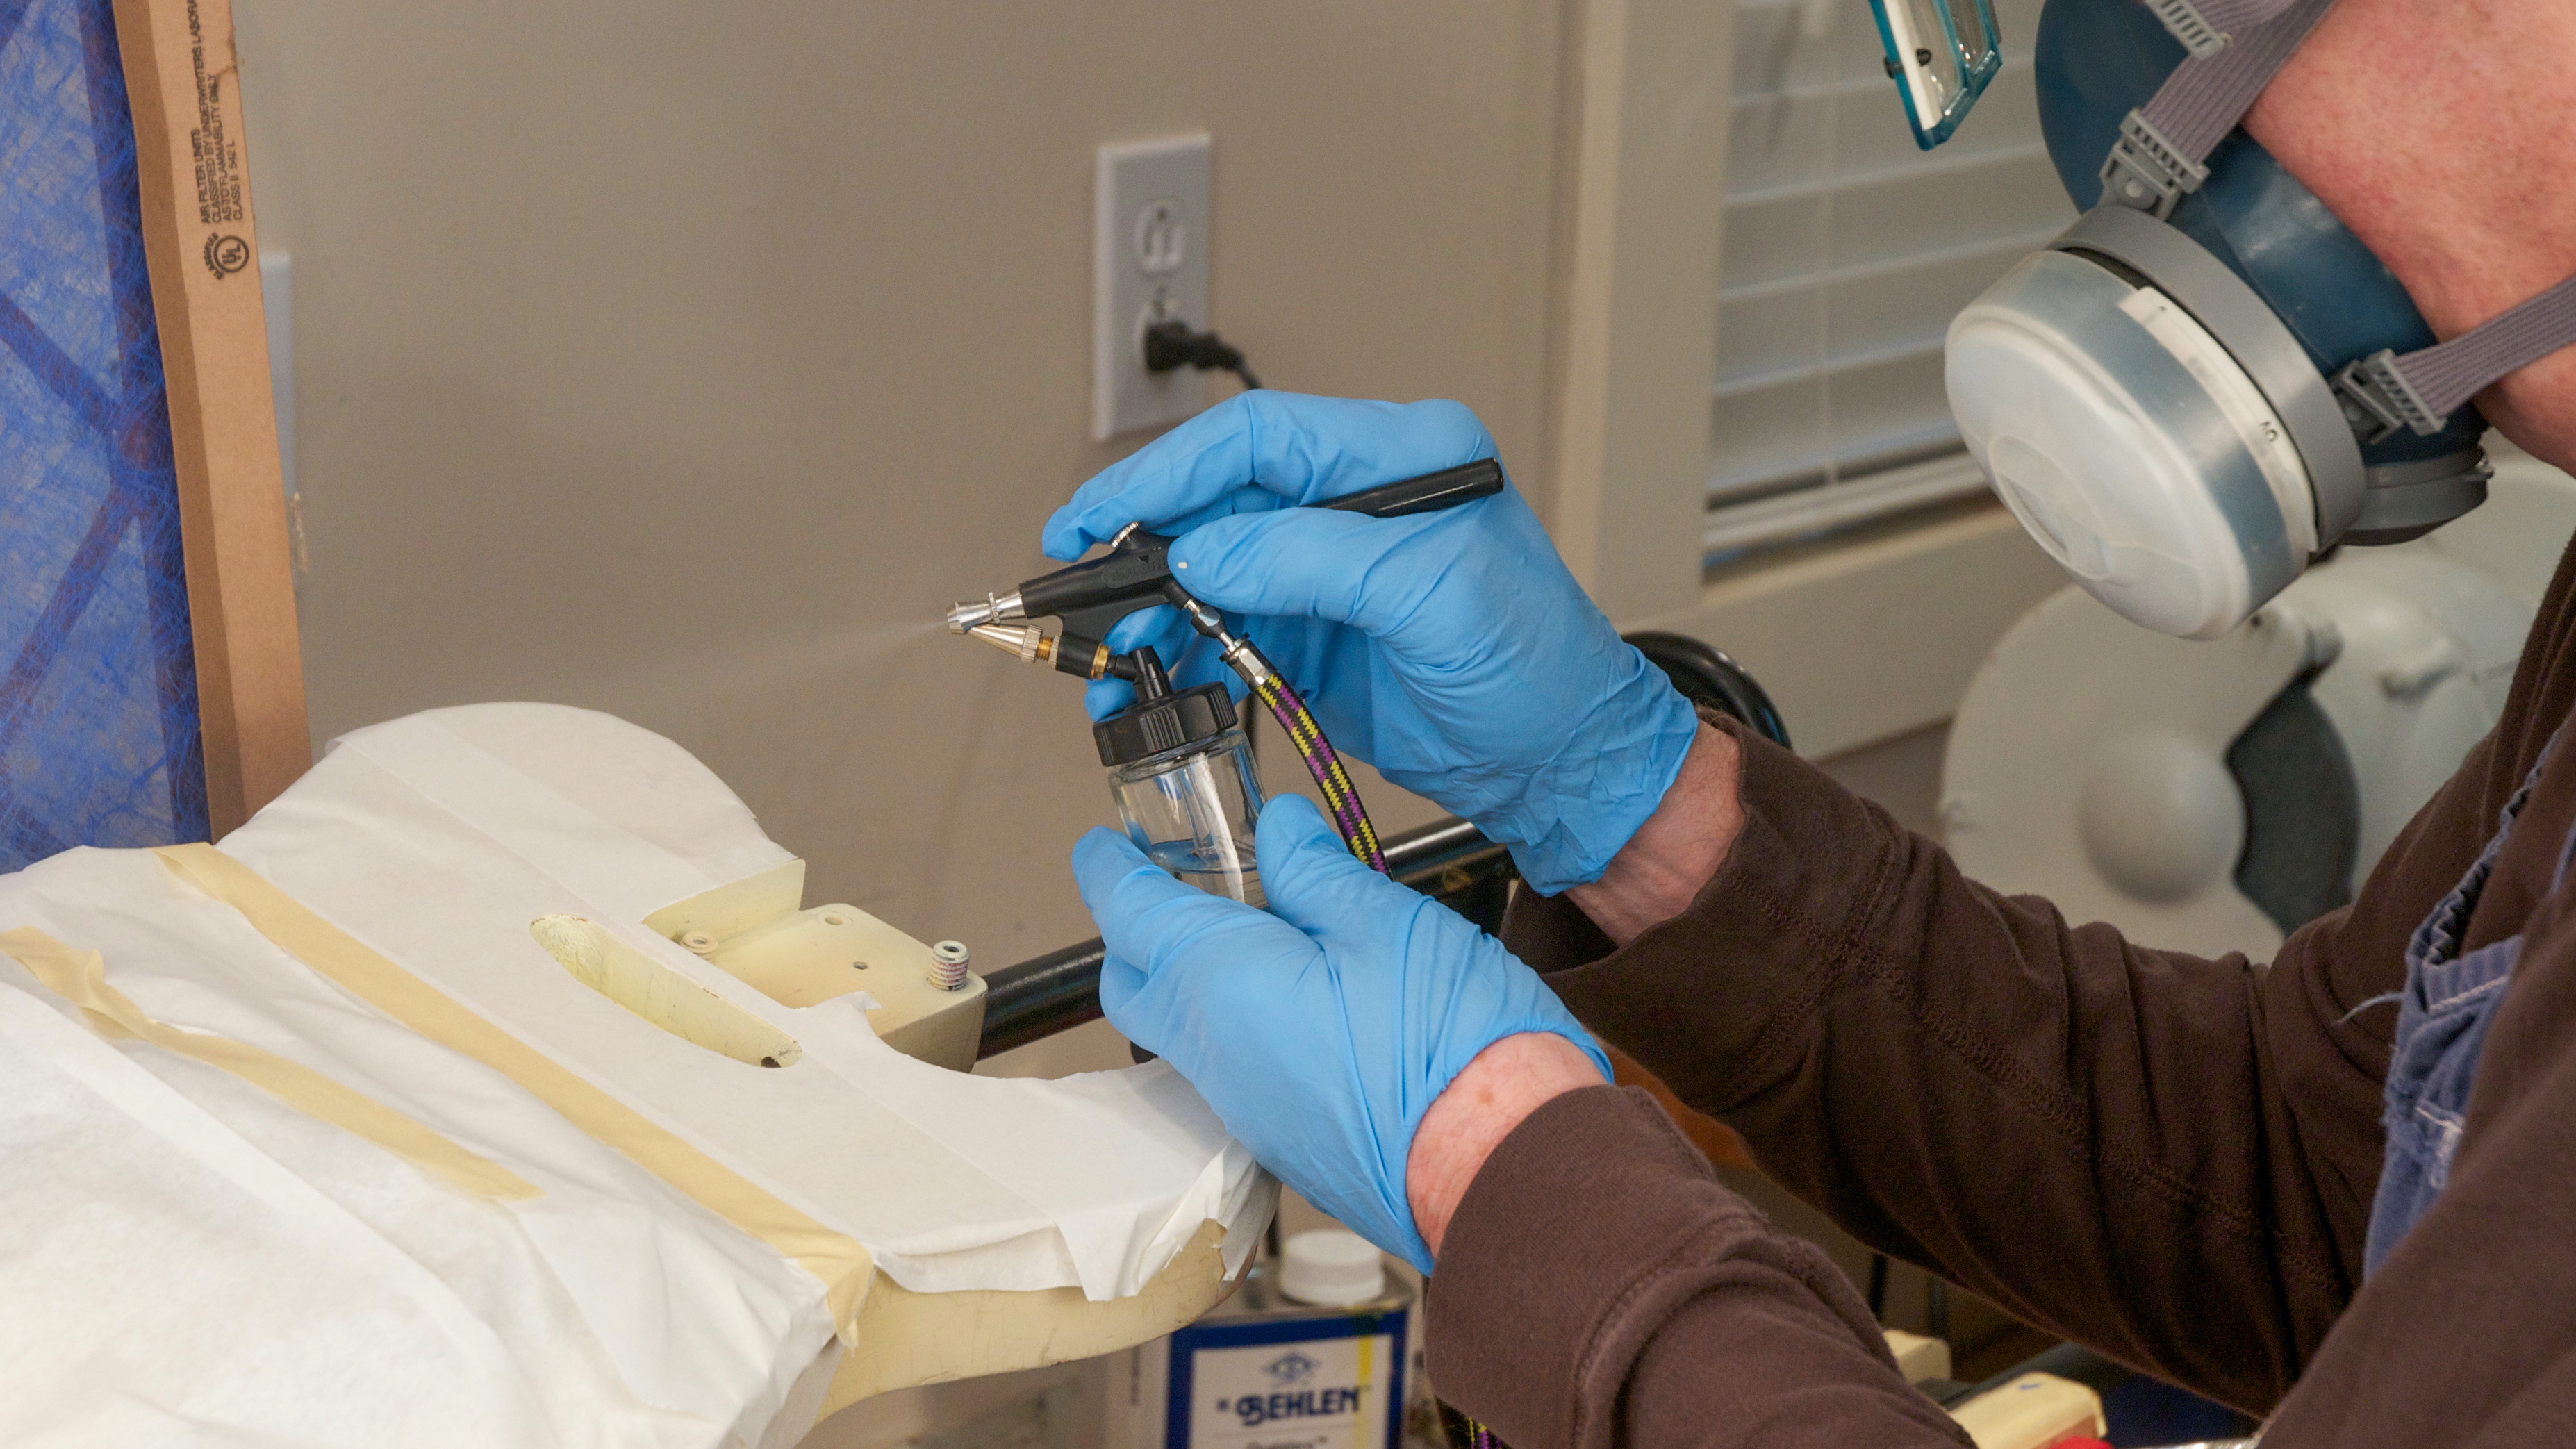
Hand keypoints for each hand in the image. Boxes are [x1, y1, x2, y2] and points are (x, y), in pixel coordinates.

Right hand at [1046, 392, 1697, 892]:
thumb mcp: (1435, 598)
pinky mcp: (1313, 633)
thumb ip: (1314, 562)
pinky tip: (1151, 682)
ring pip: (1208, 570)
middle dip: (1146, 546)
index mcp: (1401, 458)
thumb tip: (1203, 553)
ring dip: (1153, 613)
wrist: (1562, 765)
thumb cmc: (1540, 671)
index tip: (1105, 513)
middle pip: (1219, 500)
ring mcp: (1331, 571)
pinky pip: (1222, 630)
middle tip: (1087, 589)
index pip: (1260, 438)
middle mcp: (1358, 504)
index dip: (1171, 470)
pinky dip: (1180, 657)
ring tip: (1114, 657)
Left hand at [1074, 794, 1610, 1270]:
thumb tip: (1277, 831)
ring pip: (1183, 1036)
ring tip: (1260, 929)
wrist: (1504, 1170)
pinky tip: (1301, 994)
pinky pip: (1231, 1073)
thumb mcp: (1389, 924)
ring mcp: (1248, 1110)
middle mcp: (1217, 1056)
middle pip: (1137, 988)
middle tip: (1178, 882)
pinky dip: (1238, 1024)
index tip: (1106, 844)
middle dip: (1137, 933)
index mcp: (1225, 985)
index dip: (1110, 870)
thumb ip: (1318, 874)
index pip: (1130, 916)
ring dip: (1194, 981)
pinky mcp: (1285, 1142)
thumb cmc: (1452, 1044)